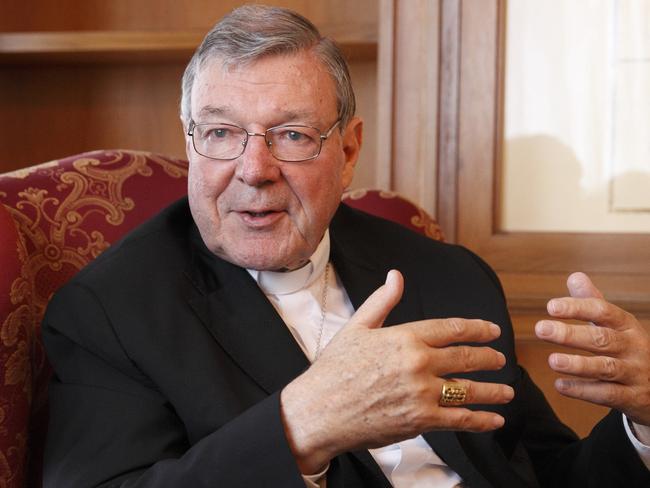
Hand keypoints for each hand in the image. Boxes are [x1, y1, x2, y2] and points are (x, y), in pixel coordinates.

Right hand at [281, 270, 513, 473]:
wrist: (319, 411)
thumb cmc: (334, 369)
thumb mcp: (356, 327)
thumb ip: (382, 301)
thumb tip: (396, 275)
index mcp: (405, 336)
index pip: (451, 328)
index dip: (477, 329)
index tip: (491, 330)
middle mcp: (419, 362)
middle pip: (466, 358)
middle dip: (489, 358)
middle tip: (501, 359)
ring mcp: (422, 393)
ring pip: (468, 389)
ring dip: (493, 390)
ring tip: (507, 391)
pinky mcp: (421, 421)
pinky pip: (460, 419)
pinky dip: (481, 420)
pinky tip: (494, 419)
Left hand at [535, 272, 649, 439]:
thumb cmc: (627, 348)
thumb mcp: (615, 324)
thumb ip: (593, 302)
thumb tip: (574, 277)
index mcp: (627, 325)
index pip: (603, 311)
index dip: (577, 308)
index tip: (550, 307)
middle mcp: (633, 347)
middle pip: (602, 339)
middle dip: (570, 334)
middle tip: (540, 329)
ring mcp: (635, 373)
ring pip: (605, 368)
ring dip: (577, 364)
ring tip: (552, 360)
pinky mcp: (633, 397)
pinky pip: (607, 394)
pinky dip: (583, 390)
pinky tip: (560, 385)